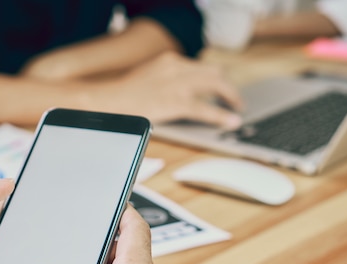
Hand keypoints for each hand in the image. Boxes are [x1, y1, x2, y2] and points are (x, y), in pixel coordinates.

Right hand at [96, 52, 243, 128]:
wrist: (109, 101)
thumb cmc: (122, 96)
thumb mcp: (147, 79)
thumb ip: (164, 81)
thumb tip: (176, 93)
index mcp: (169, 60)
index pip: (200, 66)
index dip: (213, 78)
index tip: (219, 86)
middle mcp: (177, 67)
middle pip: (214, 72)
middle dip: (226, 85)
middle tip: (233, 98)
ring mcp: (178, 84)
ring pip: (217, 85)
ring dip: (231, 97)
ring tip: (237, 108)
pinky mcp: (177, 102)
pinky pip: (207, 109)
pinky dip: (222, 116)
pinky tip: (231, 120)